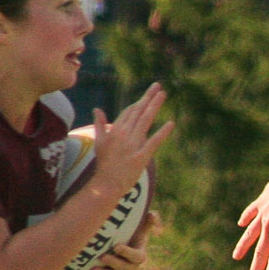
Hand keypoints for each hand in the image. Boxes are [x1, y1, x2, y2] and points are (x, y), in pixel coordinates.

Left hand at [81, 212, 155, 269]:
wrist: (120, 248)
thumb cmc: (131, 236)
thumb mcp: (138, 229)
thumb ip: (146, 223)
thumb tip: (153, 214)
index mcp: (139, 256)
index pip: (137, 257)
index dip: (127, 253)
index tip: (116, 246)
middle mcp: (130, 268)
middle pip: (124, 269)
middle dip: (113, 263)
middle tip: (103, 257)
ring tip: (91, 268)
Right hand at [85, 84, 171, 200]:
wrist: (106, 183)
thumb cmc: (104, 164)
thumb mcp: (99, 142)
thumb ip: (100, 124)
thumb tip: (97, 109)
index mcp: (116, 130)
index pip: (129, 111)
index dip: (140, 102)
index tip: (148, 94)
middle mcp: (124, 134)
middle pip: (139, 111)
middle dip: (149, 97)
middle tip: (158, 86)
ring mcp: (133, 145)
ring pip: (146, 120)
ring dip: (155, 106)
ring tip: (163, 94)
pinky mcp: (141, 156)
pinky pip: (154, 142)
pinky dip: (162, 132)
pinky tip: (171, 123)